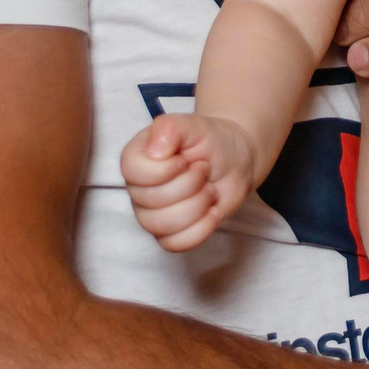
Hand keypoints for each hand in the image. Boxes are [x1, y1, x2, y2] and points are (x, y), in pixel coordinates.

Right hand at [119, 113, 256, 252]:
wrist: (235, 161)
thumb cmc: (210, 141)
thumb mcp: (194, 125)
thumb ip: (170, 127)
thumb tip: (154, 151)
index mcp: (136, 159)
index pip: (134, 173)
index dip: (166, 170)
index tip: (186, 159)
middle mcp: (138, 189)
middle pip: (153, 201)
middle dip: (191, 184)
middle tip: (203, 170)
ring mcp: (150, 215)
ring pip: (165, 226)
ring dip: (199, 205)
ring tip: (208, 188)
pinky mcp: (168, 234)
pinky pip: (177, 244)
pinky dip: (202, 227)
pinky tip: (212, 210)